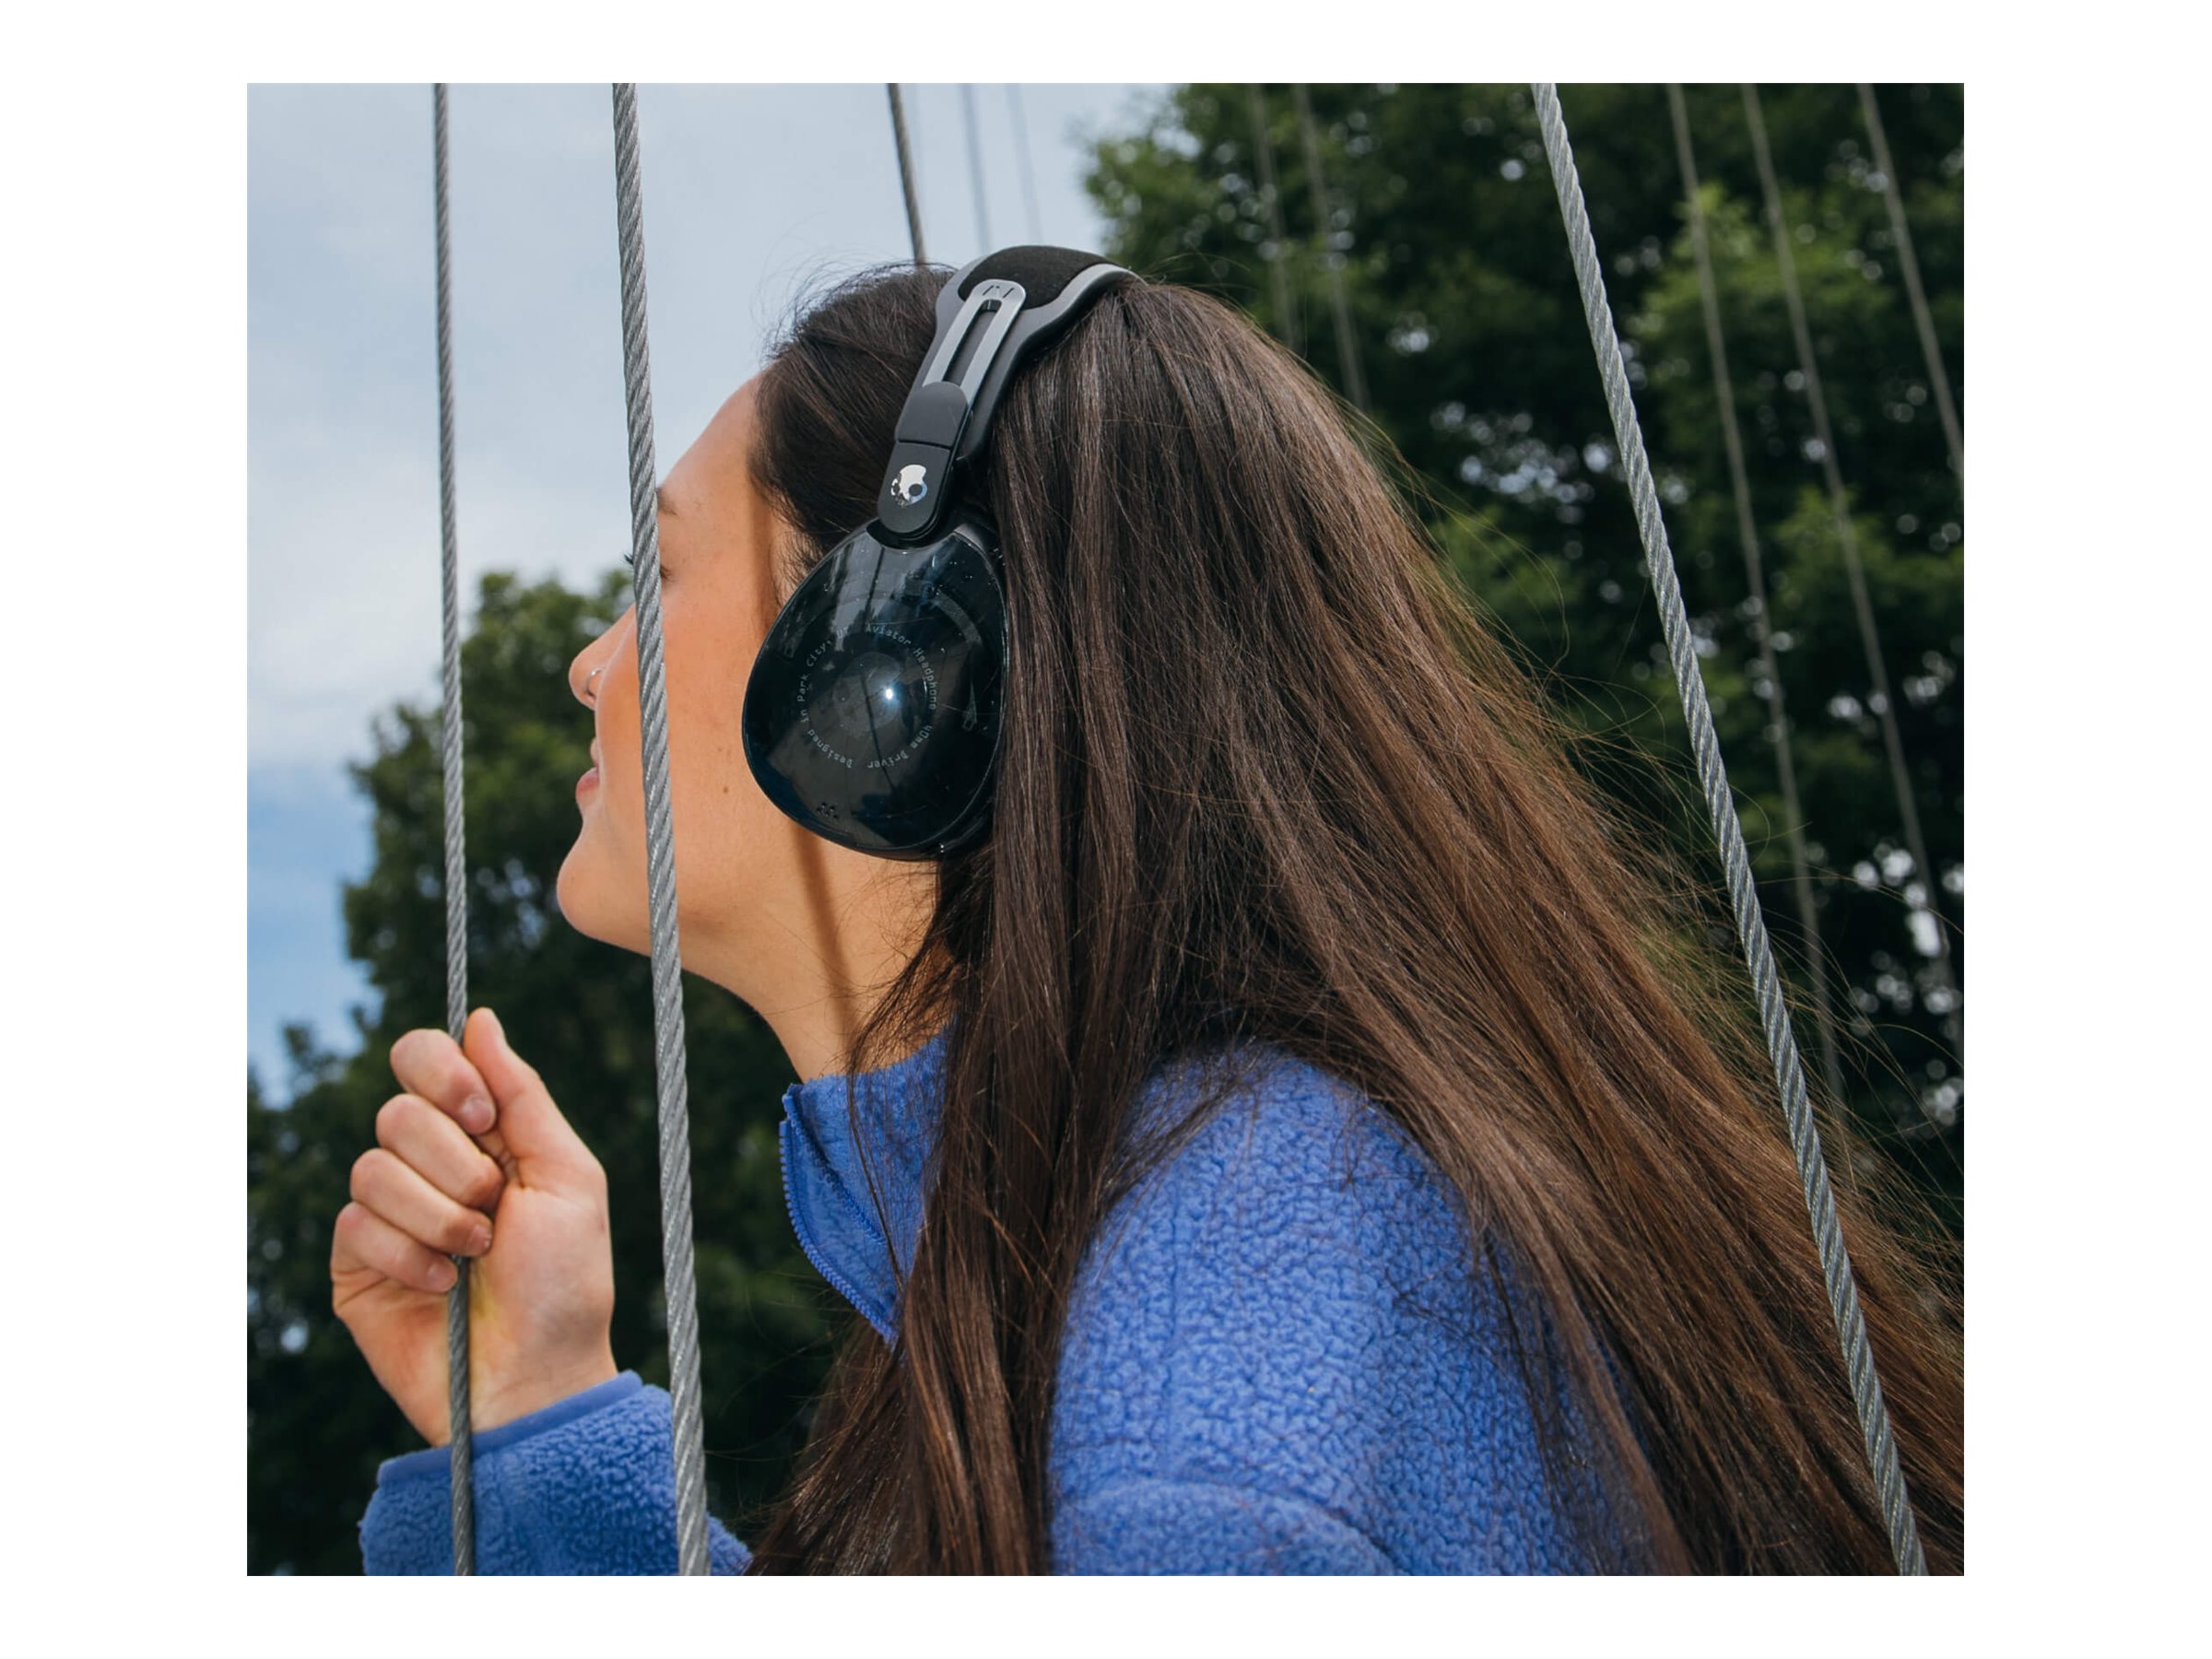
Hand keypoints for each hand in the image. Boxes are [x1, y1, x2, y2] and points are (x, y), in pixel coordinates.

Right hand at [330, 1007, 618, 1444]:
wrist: (536, 1376)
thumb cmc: (565, 1280)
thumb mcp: (565, 1174)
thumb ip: (521, 1093)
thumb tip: (479, 1018)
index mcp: (479, 1133)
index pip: (423, 1057)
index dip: (443, 1075)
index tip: (484, 1118)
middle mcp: (426, 1164)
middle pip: (396, 1111)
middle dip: (455, 1164)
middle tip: (492, 1209)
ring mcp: (386, 1213)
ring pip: (371, 1168)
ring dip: (438, 1216)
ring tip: (473, 1256)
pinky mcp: (355, 1264)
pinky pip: (354, 1224)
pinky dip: (409, 1256)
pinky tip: (441, 1287)